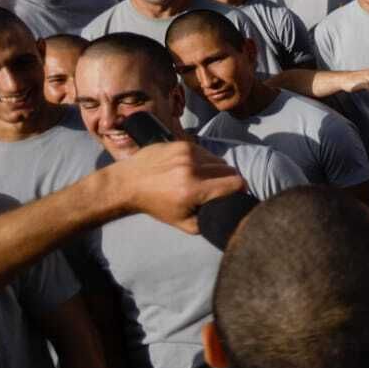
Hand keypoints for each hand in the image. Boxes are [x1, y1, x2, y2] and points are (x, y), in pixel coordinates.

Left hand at [104, 142, 246, 234]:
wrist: (128, 183)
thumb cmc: (155, 205)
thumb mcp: (183, 223)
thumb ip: (209, 221)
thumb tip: (230, 215)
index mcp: (194, 190)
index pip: (235, 183)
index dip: (240, 189)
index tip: (237, 194)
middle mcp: (192, 169)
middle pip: (230, 170)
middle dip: (229, 180)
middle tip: (219, 188)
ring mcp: (187, 153)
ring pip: (218, 160)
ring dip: (217, 169)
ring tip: (204, 178)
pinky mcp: (181, 144)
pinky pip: (205, 151)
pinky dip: (204, 160)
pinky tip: (192, 168)